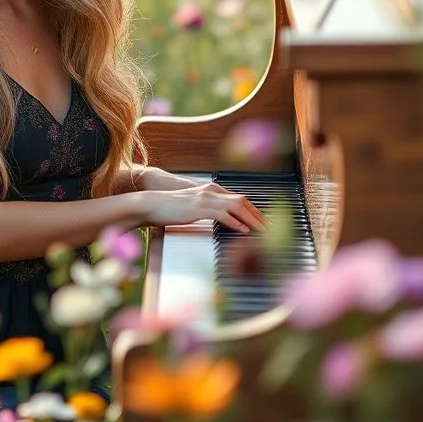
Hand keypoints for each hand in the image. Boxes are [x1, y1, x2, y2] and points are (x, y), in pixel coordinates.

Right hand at [140, 184, 266, 233]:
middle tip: (272, 229)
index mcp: (211, 190)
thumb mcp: (193, 206)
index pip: (240, 199)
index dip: (255, 211)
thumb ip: (208, 209)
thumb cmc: (169, 208)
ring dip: (253, 219)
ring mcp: (205, 198)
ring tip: (263, 231)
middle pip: (243, 201)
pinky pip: (222, 215)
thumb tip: (222, 219)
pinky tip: (243, 231)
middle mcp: (211, 191)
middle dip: (259, 215)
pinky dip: (236, 223)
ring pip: (237, 206)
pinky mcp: (199, 208)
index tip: (265, 222)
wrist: (151, 204)